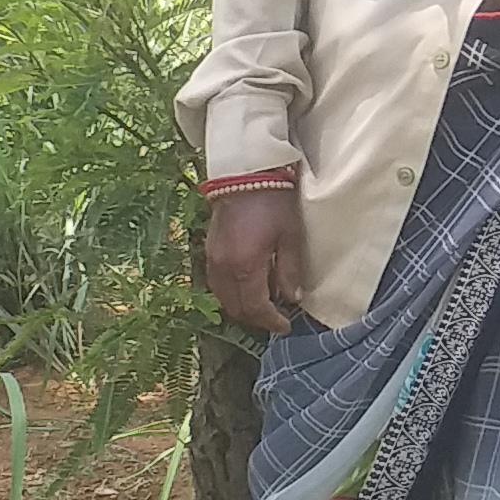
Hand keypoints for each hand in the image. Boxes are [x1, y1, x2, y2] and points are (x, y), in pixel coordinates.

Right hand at [204, 186, 311, 335]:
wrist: (243, 174)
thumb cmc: (273, 202)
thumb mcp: (289, 236)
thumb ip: (289, 270)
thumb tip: (292, 298)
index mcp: (245, 267)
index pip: (256, 308)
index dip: (271, 321)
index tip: (286, 325)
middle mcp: (223, 269)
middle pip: (236, 309)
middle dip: (257, 319)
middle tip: (276, 319)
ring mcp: (212, 260)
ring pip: (223, 299)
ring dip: (242, 308)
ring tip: (263, 306)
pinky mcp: (208, 252)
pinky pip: (216, 285)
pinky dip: (231, 295)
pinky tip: (246, 289)